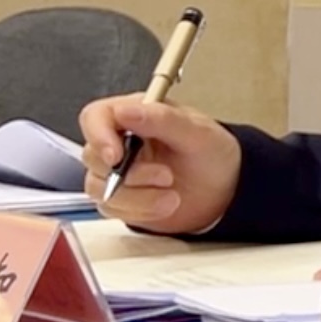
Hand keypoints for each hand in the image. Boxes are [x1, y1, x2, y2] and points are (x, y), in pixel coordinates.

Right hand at [78, 97, 241, 233]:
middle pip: (93, 156)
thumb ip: (162, 119)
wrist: (226, 189)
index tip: (115, 155)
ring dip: (137, 196)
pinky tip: (165, 204)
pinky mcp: (120, 198)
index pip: (95, 117)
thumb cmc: (213, 153)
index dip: (98, 135)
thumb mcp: (198, 132)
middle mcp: (120, 141)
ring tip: (172, 196)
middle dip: (131, 173)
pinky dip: (139, 210)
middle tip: (166, 176)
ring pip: (98, 187)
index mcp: (136, 113)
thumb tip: (125, 111)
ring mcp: (117, 172)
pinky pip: (111, 208)